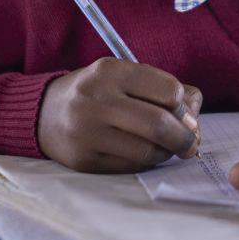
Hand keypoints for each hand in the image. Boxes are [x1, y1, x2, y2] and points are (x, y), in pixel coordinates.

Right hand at [37, 58, 202, 172]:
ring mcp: (88, 132)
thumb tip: (195, 113)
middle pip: (159, 124)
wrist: (43, 113)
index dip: (184, 106)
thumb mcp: (124, 76)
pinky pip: (131, 167)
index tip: (185, 113)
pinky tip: (143, 154)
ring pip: (148, 151)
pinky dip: (146, 163)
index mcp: (111, 71)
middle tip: (190, 142)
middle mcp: (97, 100)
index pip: (169, 90)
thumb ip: (162, 88)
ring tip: (165, 148)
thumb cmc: (96, 92)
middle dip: (184, 137)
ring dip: (166, 153)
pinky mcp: (85, 160)